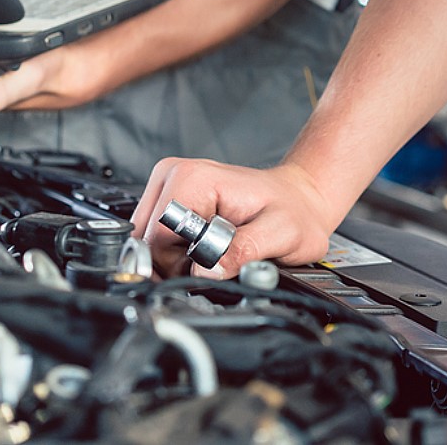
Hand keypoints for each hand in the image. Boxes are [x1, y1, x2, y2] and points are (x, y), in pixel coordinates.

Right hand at [133, 159, 341, 278]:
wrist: (297, 200)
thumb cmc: (292, 212)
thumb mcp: (281, 234)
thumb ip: (243, 251)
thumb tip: (206, 270)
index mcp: (193, 178)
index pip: (158, 238)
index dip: (184, 263)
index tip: (217, 261)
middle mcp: (173, 175)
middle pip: (149, 242)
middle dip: (181, 261)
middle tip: (222, 255)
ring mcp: (168, 185)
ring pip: (150, 243)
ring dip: (179, 257)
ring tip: (217, 247)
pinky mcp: (169, 199)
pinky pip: (157, 239)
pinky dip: (179, 252)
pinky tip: (205, 244)